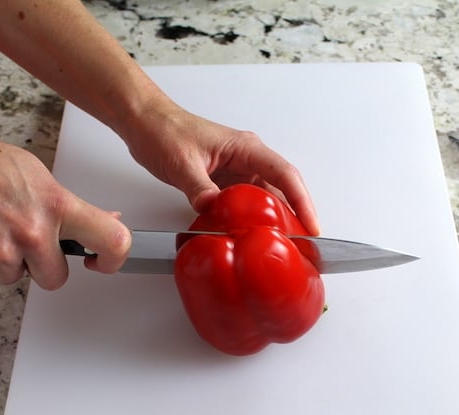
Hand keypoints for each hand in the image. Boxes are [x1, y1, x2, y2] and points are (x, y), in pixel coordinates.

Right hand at [0, 117, 130, 289]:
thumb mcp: (39, 177)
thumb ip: (74, 206)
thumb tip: (108, 220)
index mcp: (56, 205)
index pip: (112, 239)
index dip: (114, 259)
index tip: (103, 262)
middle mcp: (31, 230)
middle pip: (56, 279)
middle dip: (43, 265)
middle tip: (26, 238)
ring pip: (17, 278)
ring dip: (9, 261)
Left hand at [122, 99, 320, 235]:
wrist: (147, 124)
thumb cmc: (165, 131)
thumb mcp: (182, 162)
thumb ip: (199, 187)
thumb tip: (213, 208)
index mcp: (245, 148)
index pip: (284, 174)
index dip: (302, 201)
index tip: (311, 225)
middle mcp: (247, 159)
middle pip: (283, 189)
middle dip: (297, 215)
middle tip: (304, 244)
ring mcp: (237, 172)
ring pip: (266, 198)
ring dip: (276, 220)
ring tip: (285, 245)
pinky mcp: (225, 183)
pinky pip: (246, 204)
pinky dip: (253, 220)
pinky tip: (253, 237)